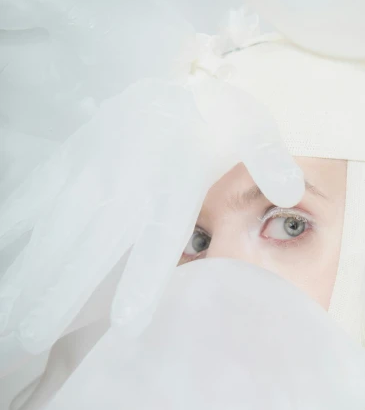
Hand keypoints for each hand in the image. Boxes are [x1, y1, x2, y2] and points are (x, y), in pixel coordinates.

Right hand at [0, 0, 304, 367]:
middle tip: (34, 336)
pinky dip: (17, 224)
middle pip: (92, 245)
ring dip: (32, 270)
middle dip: (62, 291)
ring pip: (57, 228)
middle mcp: (128, 182)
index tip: (126, 321)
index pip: (156, 238)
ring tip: (11, 314)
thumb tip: (291, 194)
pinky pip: (39, 194)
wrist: (175, 73)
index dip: (142, 278)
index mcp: (174, 181)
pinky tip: (3, 257)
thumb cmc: (216, 113)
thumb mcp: (254, 125)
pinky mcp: (73, 161)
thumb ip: (270, 159)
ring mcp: (93, 172)